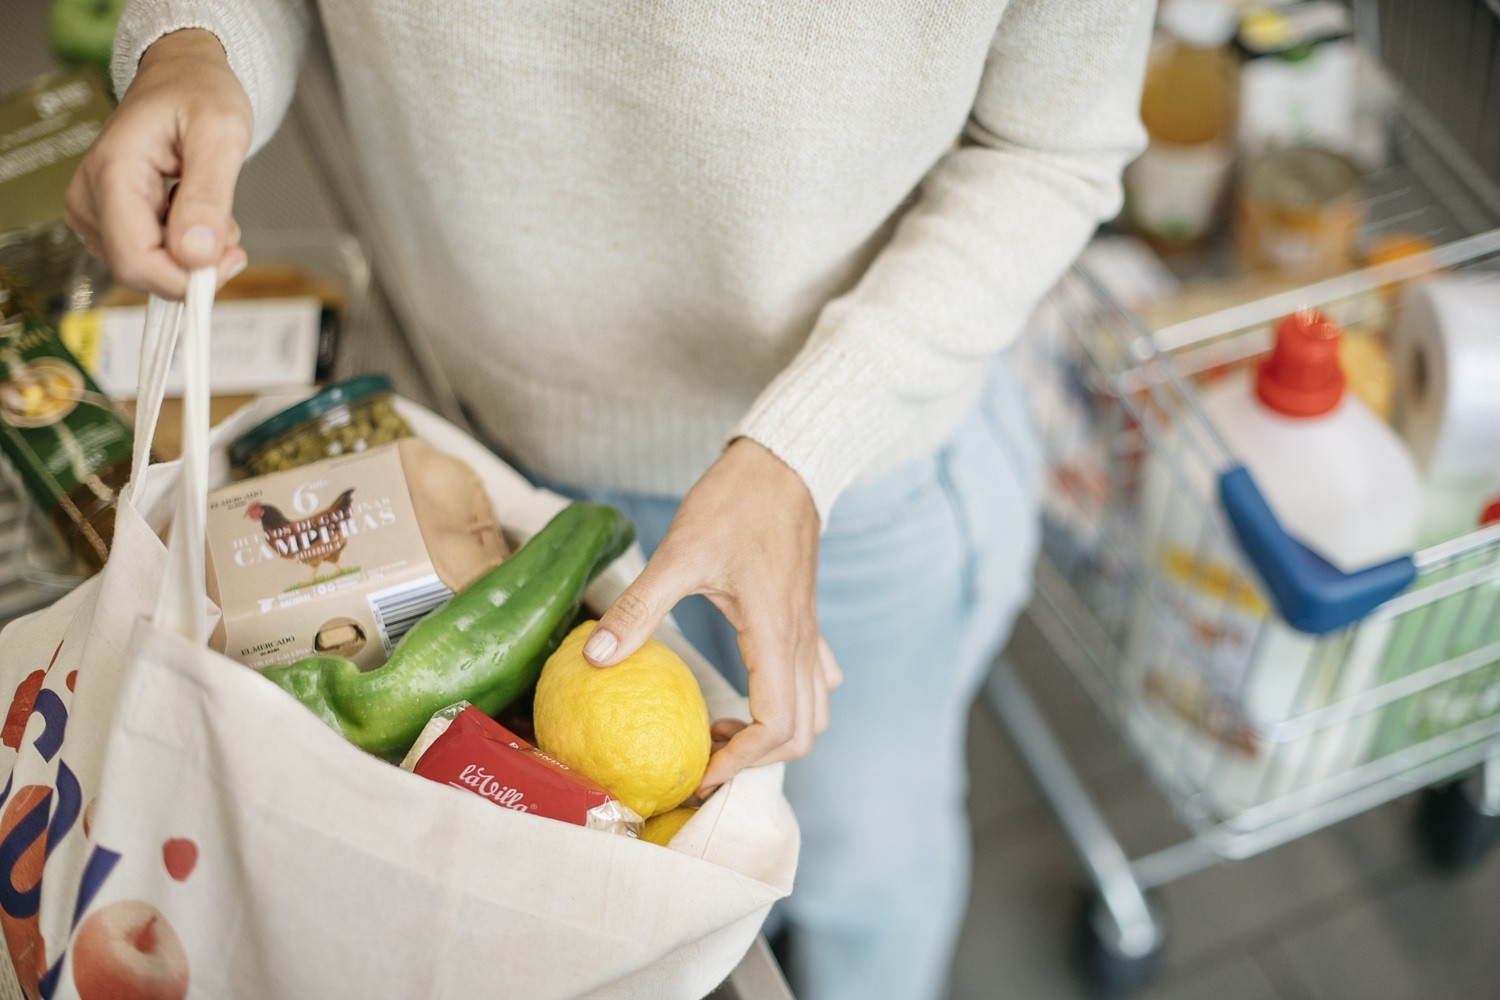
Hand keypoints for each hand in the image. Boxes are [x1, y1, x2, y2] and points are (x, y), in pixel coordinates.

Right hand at [64, 28, 251, 298]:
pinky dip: (180, 247)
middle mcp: (91, 196)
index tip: (231, 259)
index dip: (185, 277)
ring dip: (190, 253)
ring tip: (209, 208)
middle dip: (192, 265)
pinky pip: (148, 257)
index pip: (136, 260)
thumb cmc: (199, 94)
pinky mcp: (107, 220)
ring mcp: (94, 210)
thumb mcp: (221, 135)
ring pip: (147, 268)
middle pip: (139, 271)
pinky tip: (192, 213)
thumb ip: (208, 197)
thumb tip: (196, 255)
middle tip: (229, 232)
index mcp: (112, 172)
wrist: (182, 77)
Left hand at [586, 438, 842, 794]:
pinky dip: (790, 704)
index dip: (740, 761)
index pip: (776, 726)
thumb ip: (638, 608)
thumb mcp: (679, 554)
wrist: (783, 462)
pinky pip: (816, 679)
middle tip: (704, 752)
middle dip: (756, 758)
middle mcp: (800, 643)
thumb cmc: (736, 503)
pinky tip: (750, 692)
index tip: (698, 769)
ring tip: (723, 727)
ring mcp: (809, 632)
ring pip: (814, 711)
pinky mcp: (806, 619)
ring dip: (775, 735)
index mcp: (775, 636)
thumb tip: (595, 657)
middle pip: (802, 733)